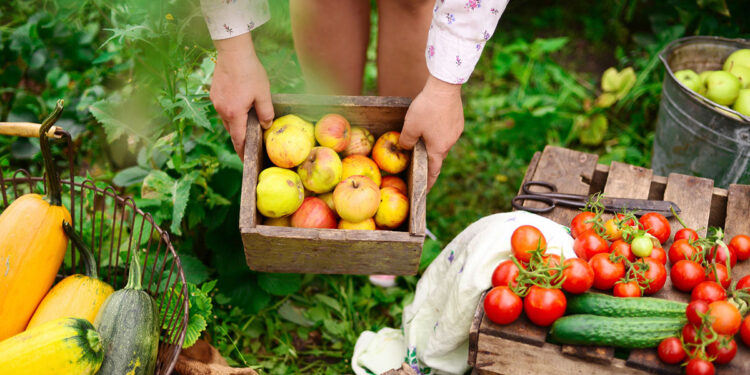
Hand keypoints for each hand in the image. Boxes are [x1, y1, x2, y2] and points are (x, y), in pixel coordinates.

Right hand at [210, 33, 273, 158]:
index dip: (243, 152)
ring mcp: (216, 101)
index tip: (246, 161)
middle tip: (250, 143)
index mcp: (234, 114)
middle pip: (232, 130)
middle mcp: (222, 110)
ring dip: (236, 123)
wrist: (233, 52)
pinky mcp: (214, 93)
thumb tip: (266, 125)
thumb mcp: (263, 94)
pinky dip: (231, 111)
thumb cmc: (250, 72)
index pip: (238, 140)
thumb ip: (266, 112)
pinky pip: (223, 108)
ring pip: (227, 119)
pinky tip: (240, 105)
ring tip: (247, 123)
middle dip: (240, 138)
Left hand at [398, 75, 463, 190]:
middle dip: (429, 160)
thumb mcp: (410, 127)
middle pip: (437, 156)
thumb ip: (406, 141)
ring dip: (433, 144)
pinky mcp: (458, 121)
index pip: (433, 171)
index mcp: (438, 149)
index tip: (425, 191)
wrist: (445, 87)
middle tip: (419, 160)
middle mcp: (450, 143)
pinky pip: (446, 132)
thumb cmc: (426, 109)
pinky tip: (431, 123)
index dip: (428, 183)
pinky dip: (438, 132)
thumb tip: (405, 148)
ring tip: (423, 138)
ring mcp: (456, 132)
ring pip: (442, 143)